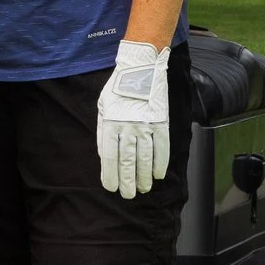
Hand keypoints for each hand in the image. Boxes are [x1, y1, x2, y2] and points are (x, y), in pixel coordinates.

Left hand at [96, 41, 171, 198]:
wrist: (140, 69)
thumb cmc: (117, 89)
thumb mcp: (103, 107)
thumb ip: (103, 132)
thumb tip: (105, 155)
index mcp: (111, 124)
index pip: (110, 157)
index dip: (110, 175)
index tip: (111, 187)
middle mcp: (128, 128)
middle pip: (127, 161)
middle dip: (127, 181)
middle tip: (128, 195)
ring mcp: (146, 126)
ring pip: (145, 158)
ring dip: (144, 176)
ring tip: (144, 188)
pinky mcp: (161, 123)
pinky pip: (162, 147)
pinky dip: (160, 163)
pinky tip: (158, 174)